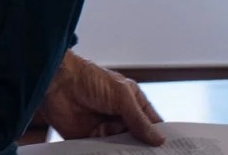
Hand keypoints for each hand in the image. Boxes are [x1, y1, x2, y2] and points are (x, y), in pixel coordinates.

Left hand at [38, 50, 163, 144]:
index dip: (160, 135)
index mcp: (132, 103)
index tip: (169, 148)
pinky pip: (101, 152)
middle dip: (143, 148)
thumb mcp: (122, 96)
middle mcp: (120, 118)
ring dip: (126, 153)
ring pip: (120, 148)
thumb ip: (139, 119)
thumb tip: (158, 138)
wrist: (58, 84)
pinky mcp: (88, 140)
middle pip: (137, 139)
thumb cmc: (91, 79)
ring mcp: (105, 129)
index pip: (151, 123)